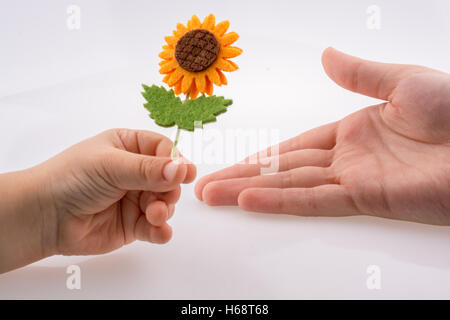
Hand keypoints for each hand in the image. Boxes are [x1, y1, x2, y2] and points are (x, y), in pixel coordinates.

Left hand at [0, 129, 195, 271]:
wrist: (45, 216)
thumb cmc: (72, 178)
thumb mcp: (112, 165)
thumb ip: (149, 169)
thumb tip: (182, 169)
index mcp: (129, 147)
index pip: (163, 149)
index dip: (175, 161)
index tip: (184, 173)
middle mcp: (135, 172)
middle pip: (169, 179)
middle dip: (169, 189)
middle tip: (164, 197)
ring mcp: (134, 199)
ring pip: (165, 204)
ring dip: (163, 210)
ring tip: (152, 214)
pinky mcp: (132, 225)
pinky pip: (156, 228)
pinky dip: (161, 231)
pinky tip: (159, 232)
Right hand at [195, 48, 449, 224]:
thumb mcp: (401, 81)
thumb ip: (359, 73)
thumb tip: (327, 55)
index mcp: (352, 132)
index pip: (293, 148)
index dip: (260, 156)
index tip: (232, 162)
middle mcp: (345, 160)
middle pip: (281, 170)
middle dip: (241, 177)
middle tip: (205, 186)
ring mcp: (352, 181)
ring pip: (288, 186)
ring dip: (248, 191)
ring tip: (213, 195)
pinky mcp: (364, 198)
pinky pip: (313, 200)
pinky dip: (279, 200)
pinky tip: (249, 201)